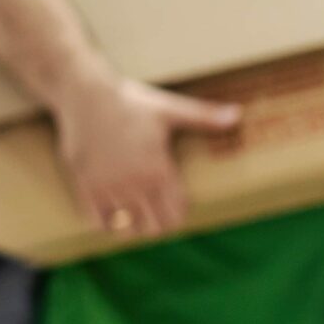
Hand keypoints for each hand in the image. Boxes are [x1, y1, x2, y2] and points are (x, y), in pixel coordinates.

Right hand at [51, 75, 240, 239]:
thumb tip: (238, 116)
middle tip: (157, 216)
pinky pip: (98, 222)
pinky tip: (110, 214)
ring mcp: (108, 187)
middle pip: (154, 228)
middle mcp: (134, 183)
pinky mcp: (85, 186)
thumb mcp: (170, 108)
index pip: (176, 213)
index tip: (176, 209)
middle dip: (159, 225)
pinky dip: (106, 224)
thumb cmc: (130, 101)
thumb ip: (204, 117)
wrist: (85, 94)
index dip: (179, 215)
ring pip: (127, 229)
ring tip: (135, 217)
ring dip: (133, 227)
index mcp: (159, 169)